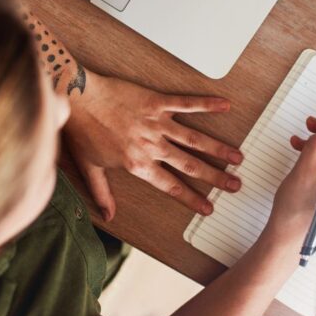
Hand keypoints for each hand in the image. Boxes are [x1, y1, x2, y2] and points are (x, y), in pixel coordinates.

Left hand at [62, 71, 243, 220]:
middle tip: (235, 184)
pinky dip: (206, 105)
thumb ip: (102, 193)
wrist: (77, 99)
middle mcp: (152, 146)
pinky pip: (186, 104)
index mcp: (138, 165)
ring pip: (194, 139)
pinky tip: (225, 106)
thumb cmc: (82, 131)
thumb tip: (108, 216)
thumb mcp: (89, 167)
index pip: (171, 186)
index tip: (208, 208)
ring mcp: (156, 123)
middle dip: (215, 176)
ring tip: (237, 156)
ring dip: (218, 149)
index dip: (192, 199)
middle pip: (190, 165)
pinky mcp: (157, 102)